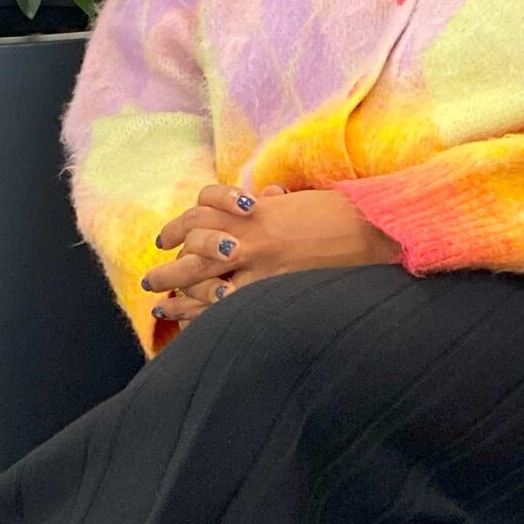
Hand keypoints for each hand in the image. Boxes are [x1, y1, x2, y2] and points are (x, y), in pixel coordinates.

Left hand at [143, 181, 400, 320]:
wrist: (373, 232)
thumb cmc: (342, 214)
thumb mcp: (302, 202)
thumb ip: (277, 202)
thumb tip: (268, 197)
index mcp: (254, 210)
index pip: (201, 213)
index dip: (178, 228)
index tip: (167, 240)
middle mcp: (250, 236)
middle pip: (192, 251)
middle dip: (167, 268)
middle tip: (150, 280)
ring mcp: (260, 267)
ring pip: (202, 283)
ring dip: (177, 297)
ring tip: (160, 307)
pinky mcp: (274, 292)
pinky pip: (229, 308)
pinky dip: (207, 317)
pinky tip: (194, 326)